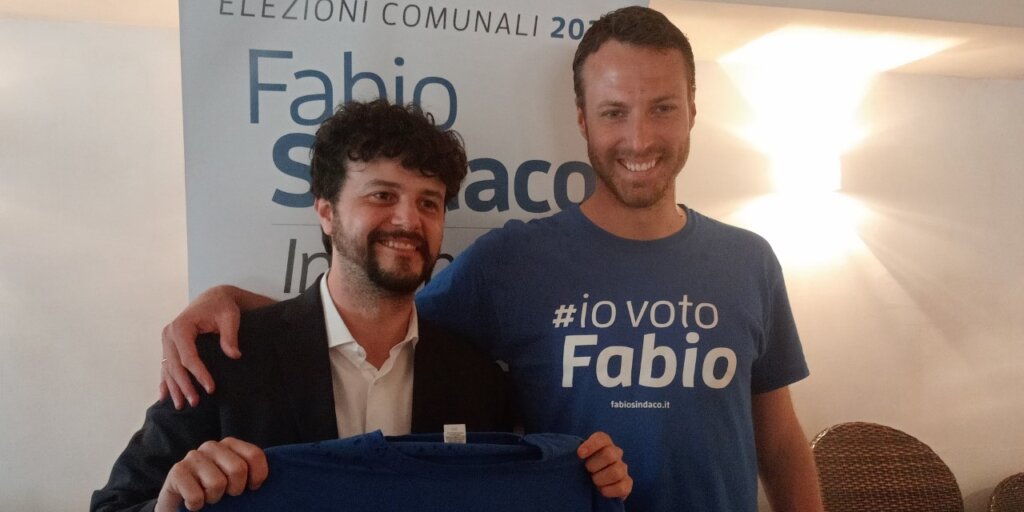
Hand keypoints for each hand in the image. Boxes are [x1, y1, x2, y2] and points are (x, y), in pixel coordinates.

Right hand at [155, 437, 267, 511]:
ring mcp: (193, 456)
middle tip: (226, 495)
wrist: (179, 501)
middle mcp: (212, 446)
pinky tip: (194, 502)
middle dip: (235, 490)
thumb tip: (271, 482)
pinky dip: (197, 506)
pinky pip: (197, 495)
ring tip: (208, 497)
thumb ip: (251, 472)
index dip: (258, 477)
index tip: (252, 488)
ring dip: (214, 499)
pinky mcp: (177, 471)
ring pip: (217, 483)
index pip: (255, 456)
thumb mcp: (235, 479)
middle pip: (238, 469)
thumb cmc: (213, 491)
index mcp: (230, 444)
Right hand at [159, 286, 242, 408]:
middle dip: (185, 386)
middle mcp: (169, 334)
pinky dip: (165, 382)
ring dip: (174, 388)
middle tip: (196, 402)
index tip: (211, 388)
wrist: (213, 298)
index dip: (199, 374)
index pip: (188, 356)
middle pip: (175, 366)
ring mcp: (167, 341)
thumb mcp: (230, 317)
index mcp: (181, 326)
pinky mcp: (169, 346)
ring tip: (182, 406)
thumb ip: (230, 335)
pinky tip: (164, 397)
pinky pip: (166, 366)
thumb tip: (235, 355)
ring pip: (168, 369)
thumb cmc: (222, 306)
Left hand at [577, 431, 632, 499]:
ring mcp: (623, 468)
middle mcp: (616, 453)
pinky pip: (622, 487)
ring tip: (593, 481)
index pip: (601, 438)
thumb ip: (573, 452)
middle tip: (587, 470)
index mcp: (604, 443)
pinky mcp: (627, 483)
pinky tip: (601, 491)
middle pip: (609, 454)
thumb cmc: (582, 467)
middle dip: (593, 465)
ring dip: (600, 479)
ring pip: (616, 472)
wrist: (592, 485)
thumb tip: (567, 452)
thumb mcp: (576, 457)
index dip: (591, 445)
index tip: (579, 454)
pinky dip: (609, 490)